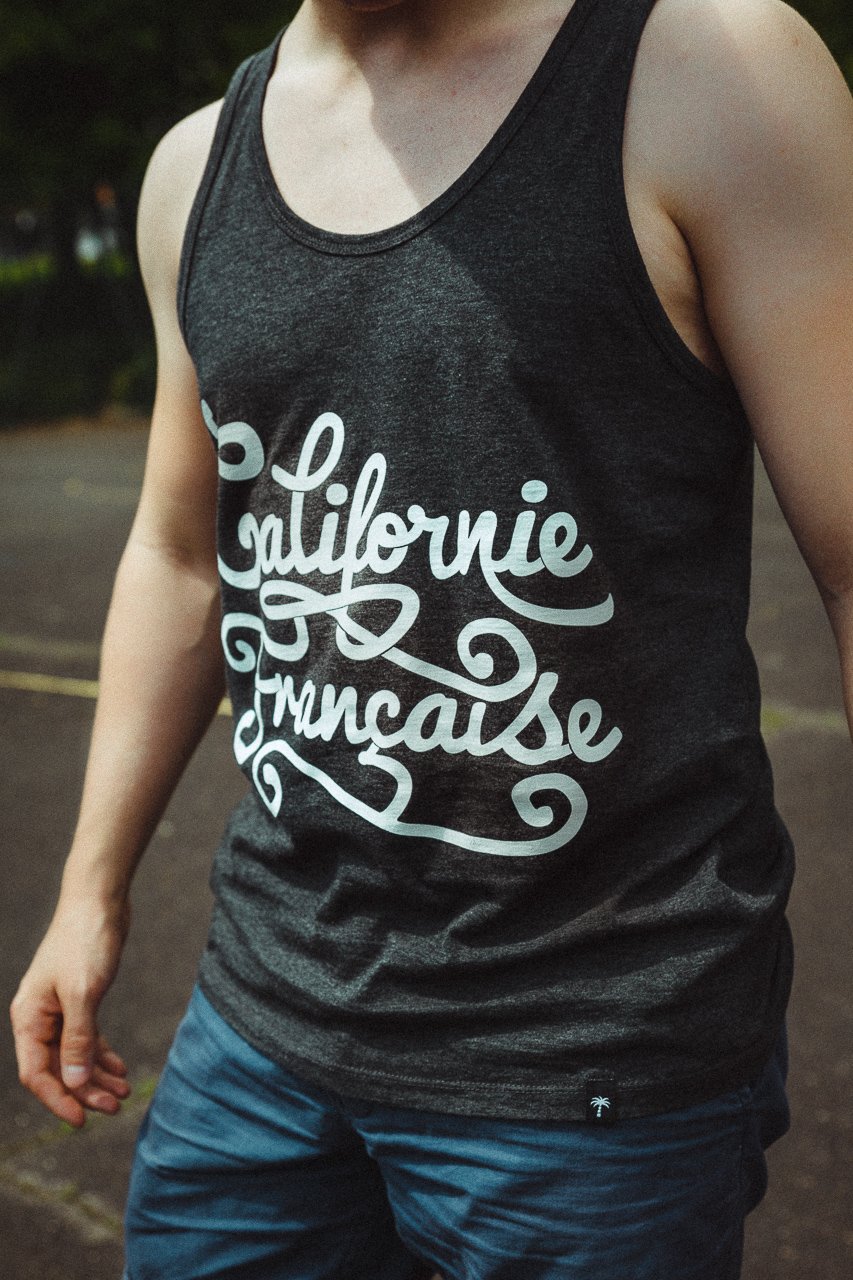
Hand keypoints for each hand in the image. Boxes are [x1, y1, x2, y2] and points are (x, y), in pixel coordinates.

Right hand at [10, 898, 132, 1126]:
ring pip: (75, 1055)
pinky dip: (103, 1055)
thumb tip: (74, 1082)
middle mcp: (40, 1017)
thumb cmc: (85, 940)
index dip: (58, 1099)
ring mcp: (60, 1008)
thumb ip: (78, 1039)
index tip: (82, 1120)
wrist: (99, 900)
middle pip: (58, 1068)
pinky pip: (88, 1038)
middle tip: (115, 1108)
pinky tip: (120, 1069)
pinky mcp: (81, 999)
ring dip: (97, 1076)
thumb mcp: (84, 993)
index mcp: (29, 1017)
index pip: (35, 1073)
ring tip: (123, 1093)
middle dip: (85, 1091)